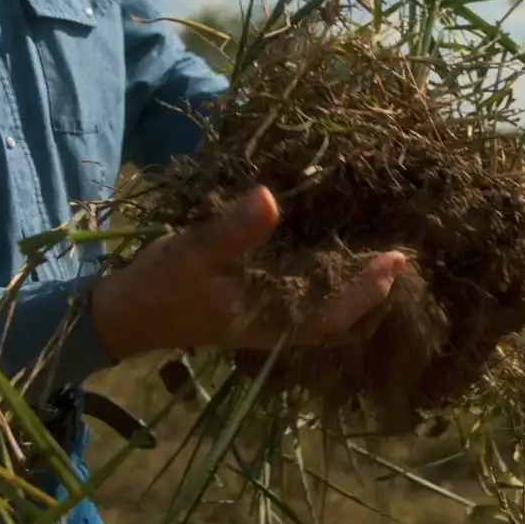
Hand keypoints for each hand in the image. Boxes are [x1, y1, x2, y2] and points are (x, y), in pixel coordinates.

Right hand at [88, 186, 409, 362]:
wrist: (124, 314)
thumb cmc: (159, 284)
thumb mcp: (192, 249)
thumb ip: (233, 228)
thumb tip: (271, 197)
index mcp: (268, 319)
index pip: (335, 317)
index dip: (370, 292)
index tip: (397, 259)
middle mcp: (276, 326)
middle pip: (341, 322)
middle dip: (375, 293)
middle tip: (400, 253)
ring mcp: (268, 320)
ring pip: (327, 314)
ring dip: (356, 290)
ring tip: (378, 251)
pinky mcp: (257, 308)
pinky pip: (307, 302)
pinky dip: (330, 284)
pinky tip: (334, 253)